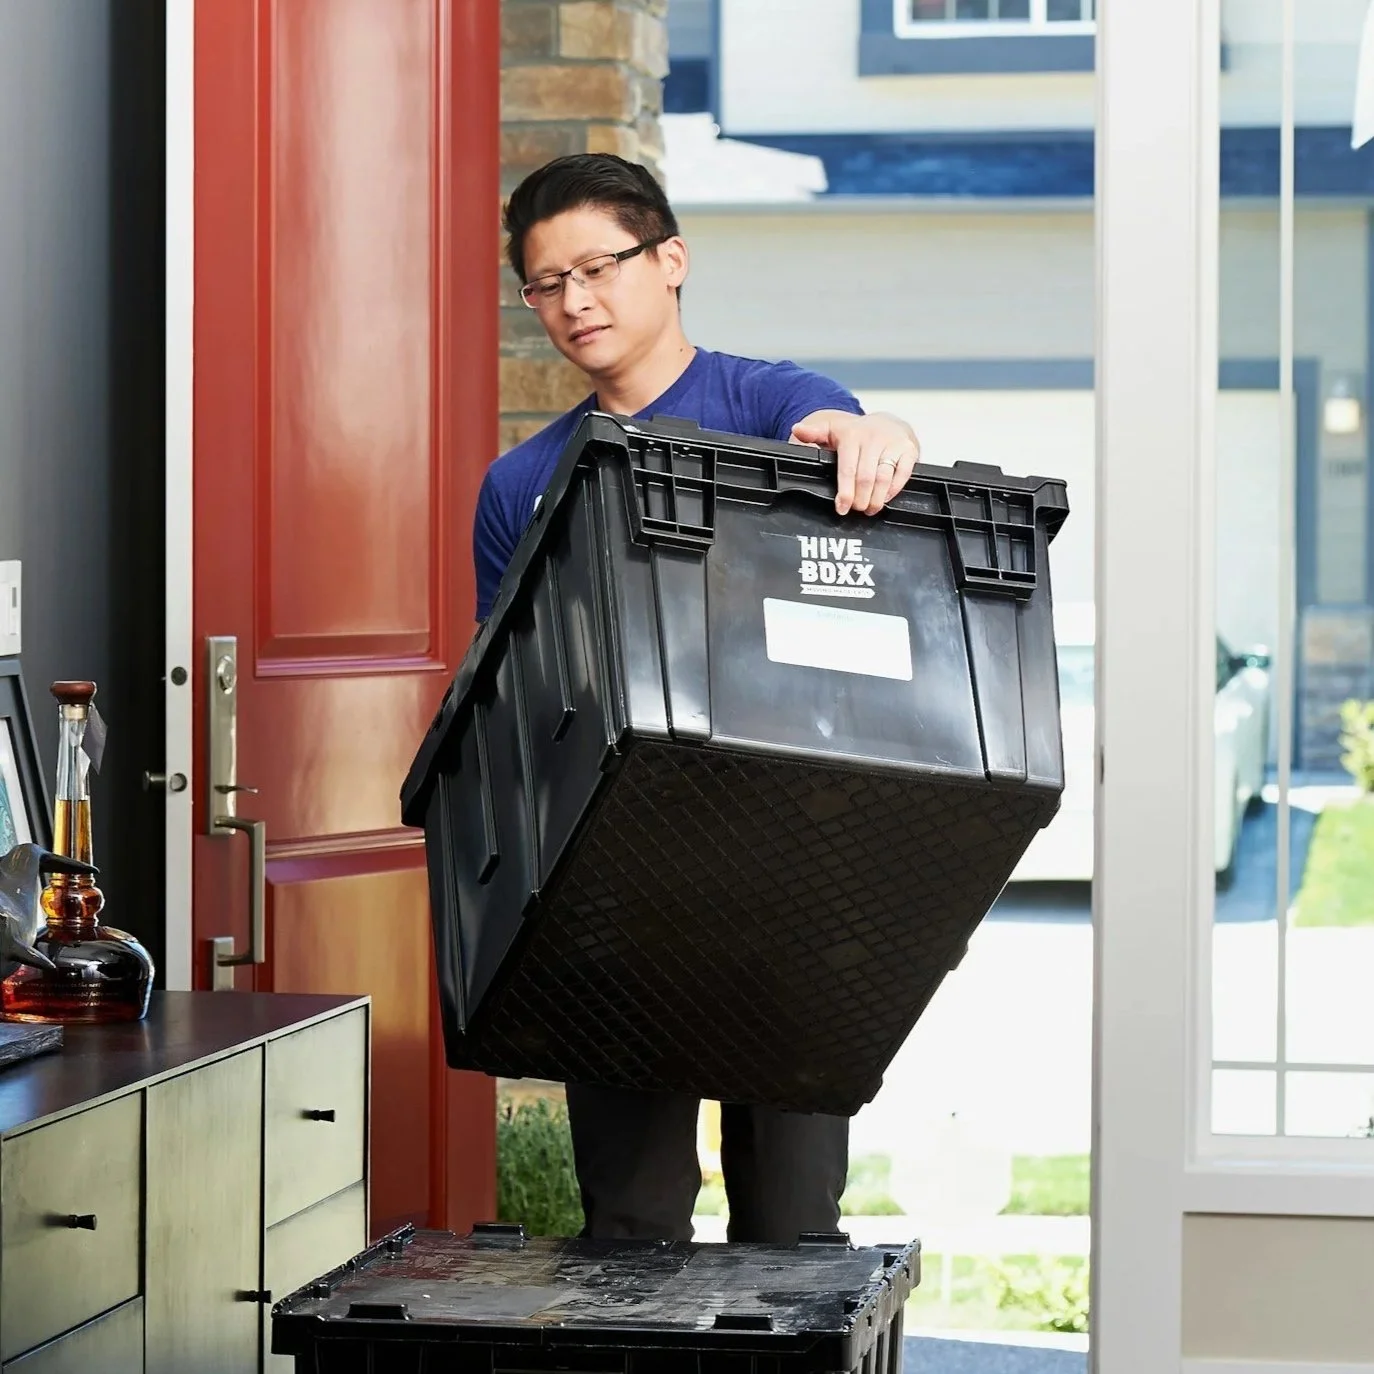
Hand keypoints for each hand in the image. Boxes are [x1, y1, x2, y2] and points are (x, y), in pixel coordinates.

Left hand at [790, 410, 920, 515]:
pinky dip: (894, 491)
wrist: (889, 421)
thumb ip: (813, 433)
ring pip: (884, 478)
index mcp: (852, 435)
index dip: (845, 492)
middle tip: (856, 509)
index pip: (848, 469)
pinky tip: (885, 498)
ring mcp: (893, 443)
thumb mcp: (833, 429)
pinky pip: (903, 474)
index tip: (842, 508)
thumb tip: (797, 430)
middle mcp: (873, 438)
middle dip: (860, 499)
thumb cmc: (859, 432)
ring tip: (869, 509)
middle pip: (866, 478)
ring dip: (876, 499)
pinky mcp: (909, 449)